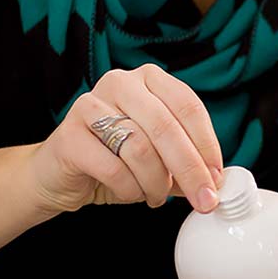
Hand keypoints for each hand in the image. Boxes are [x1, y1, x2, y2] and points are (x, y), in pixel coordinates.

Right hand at [24, 64, 225, 215]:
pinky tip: (131, 193)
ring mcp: (91, 105)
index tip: (217, 177)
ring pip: (141, 148)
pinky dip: (130, 188)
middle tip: (203, 199)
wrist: (60, 174)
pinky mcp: (69, 134)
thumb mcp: (159, 158)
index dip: (207, 145)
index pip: (188, 106)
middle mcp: (121, 83)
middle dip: (190, 170)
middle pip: (167, 128)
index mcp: (149, 79)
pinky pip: (113, 167)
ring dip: (156, 183)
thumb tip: (217, 182)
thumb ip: (187, 163)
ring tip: (156, 197)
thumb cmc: (115, 161)